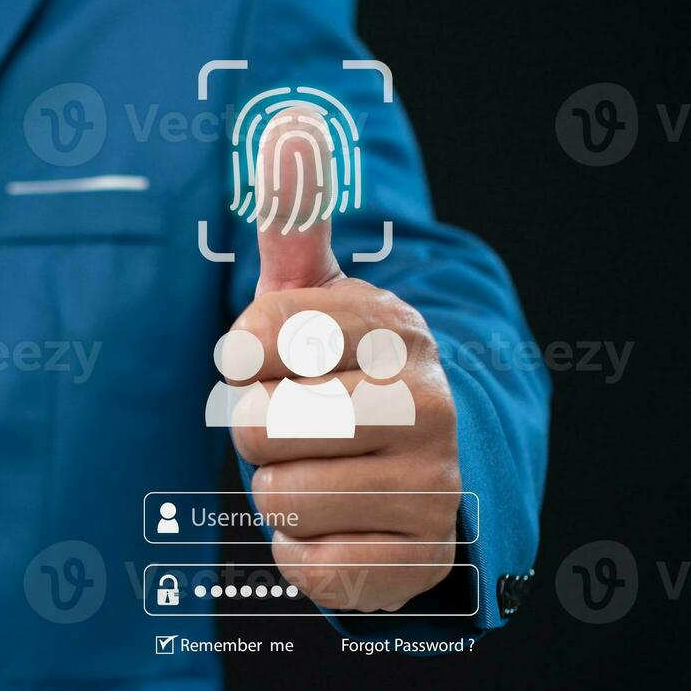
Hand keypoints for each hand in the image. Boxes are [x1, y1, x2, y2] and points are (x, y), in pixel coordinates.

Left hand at [227, 110, 460, 612]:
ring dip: (281, 492)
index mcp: (393, 328)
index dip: (244, 357)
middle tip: (297, 425)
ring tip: (324, 472)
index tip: (270, 359)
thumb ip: (296, 226)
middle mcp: (427, 404)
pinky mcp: (419, 563)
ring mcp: (434, 489)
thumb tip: (286, 124)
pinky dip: (304, 551)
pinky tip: (341, 523)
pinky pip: (306, 567)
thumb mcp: (324, 300)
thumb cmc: (352, 374)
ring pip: (277, 500)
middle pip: (254, 427)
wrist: (446, 464)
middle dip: (255, 431)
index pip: (257, 338)